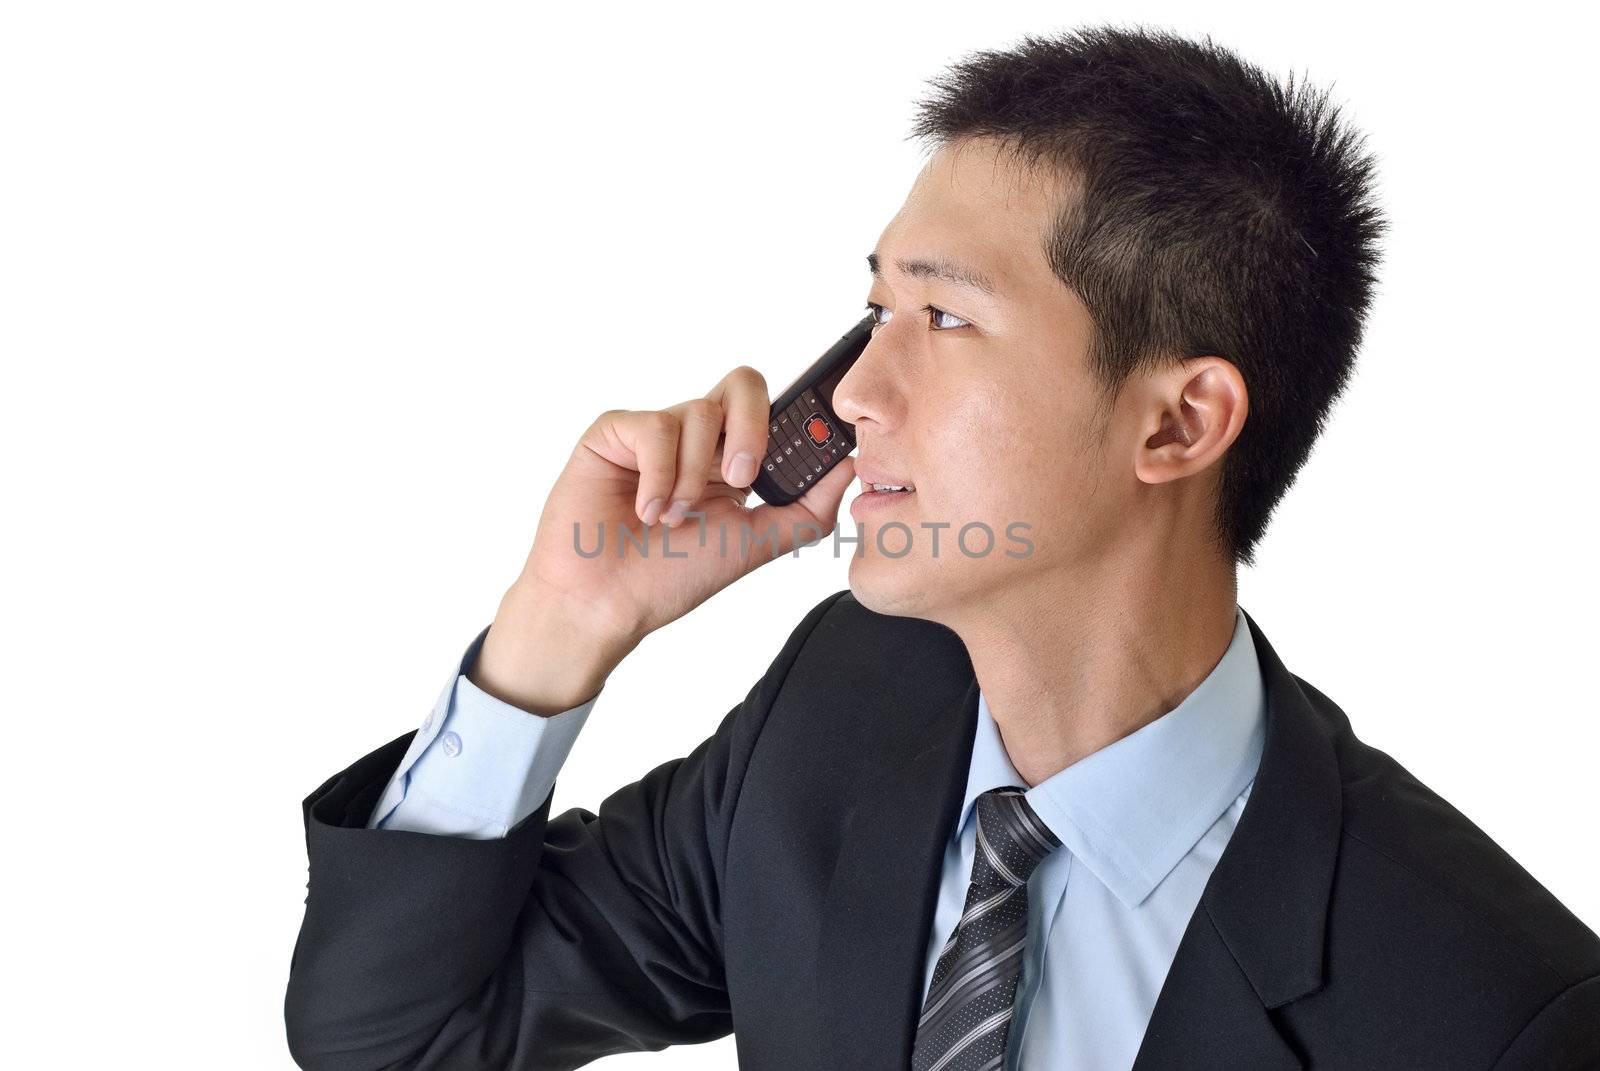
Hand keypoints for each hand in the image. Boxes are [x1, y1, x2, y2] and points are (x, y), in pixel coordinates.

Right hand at [472, 365, 855, 713]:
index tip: (811, 447)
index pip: (775, 411)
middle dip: (754, 427)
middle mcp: (697, 439)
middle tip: (743, 480)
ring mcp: (655, 433)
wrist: (605, 603)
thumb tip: (849, 469)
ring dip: (694, 476)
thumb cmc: (668, 576)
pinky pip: (654, 427)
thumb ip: (806, 510)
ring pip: (700, 411)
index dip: (798, 418)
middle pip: (744, 383)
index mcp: (732, 459)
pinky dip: (659, 475)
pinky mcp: (614, 433)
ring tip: (674, 519)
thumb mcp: (752, 545)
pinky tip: (646, 510)